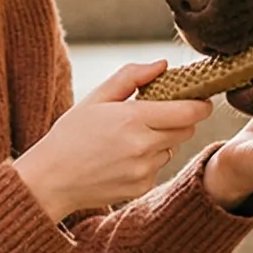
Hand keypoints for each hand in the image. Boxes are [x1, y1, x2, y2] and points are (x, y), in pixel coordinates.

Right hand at [15, 61, 212, 221]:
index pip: (189, 112)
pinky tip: (122, 159)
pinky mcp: (141, 187)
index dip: (200, 104)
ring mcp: (143, 170)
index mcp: (133, 119)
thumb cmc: (70, 134)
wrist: (51, 179)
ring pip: (172, 149)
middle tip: (159, 115)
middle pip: (186, 130)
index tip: (201, 99)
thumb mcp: (95, 98)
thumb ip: (131, 77)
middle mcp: (143, 147)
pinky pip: (158, 168)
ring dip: (162, 141)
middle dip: (180, 120)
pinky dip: (148, 161)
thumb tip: (163, 65)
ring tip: (130, 139)